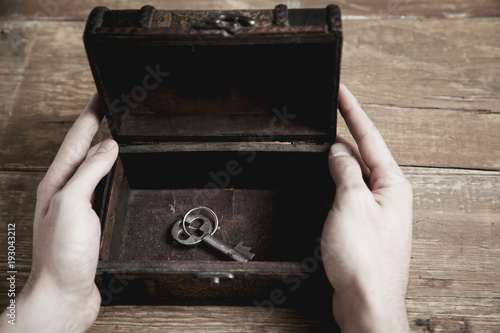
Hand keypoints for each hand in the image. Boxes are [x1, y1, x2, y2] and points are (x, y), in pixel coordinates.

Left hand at [0, 93, 117, 331]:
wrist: (63, 294)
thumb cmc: (61, 255)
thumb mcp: (73, 204)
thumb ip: (89, 172)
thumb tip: (108, 146)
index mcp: (57, 182)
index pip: (76, 138)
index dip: (90, 114)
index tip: (100, 94)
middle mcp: (64, 191)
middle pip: (82, 149)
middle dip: (95, 126)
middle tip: (108, 108)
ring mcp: (76, 206)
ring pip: (91, 168)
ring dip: (102, 149)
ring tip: (113, 134)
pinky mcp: (88, 221)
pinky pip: (100, 187)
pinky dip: (109, 174)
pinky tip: (115, 174)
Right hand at [321, 85, 412, 331]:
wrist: (366, 302)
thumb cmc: (365, 259)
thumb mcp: (350, 203)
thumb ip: (344, 172)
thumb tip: (338, 151)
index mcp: (392, 184)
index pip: (369, 137)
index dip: (353, 111)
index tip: (341, 91)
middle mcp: (388, 196)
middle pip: (362, 155)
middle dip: (343, 136)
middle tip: (325, 118)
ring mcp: (376, 213)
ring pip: (353, 177)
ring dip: (337, 163)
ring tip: (321, 149)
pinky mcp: (364, 228)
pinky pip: (349, 196)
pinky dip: (336, 185)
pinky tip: (326, 182)